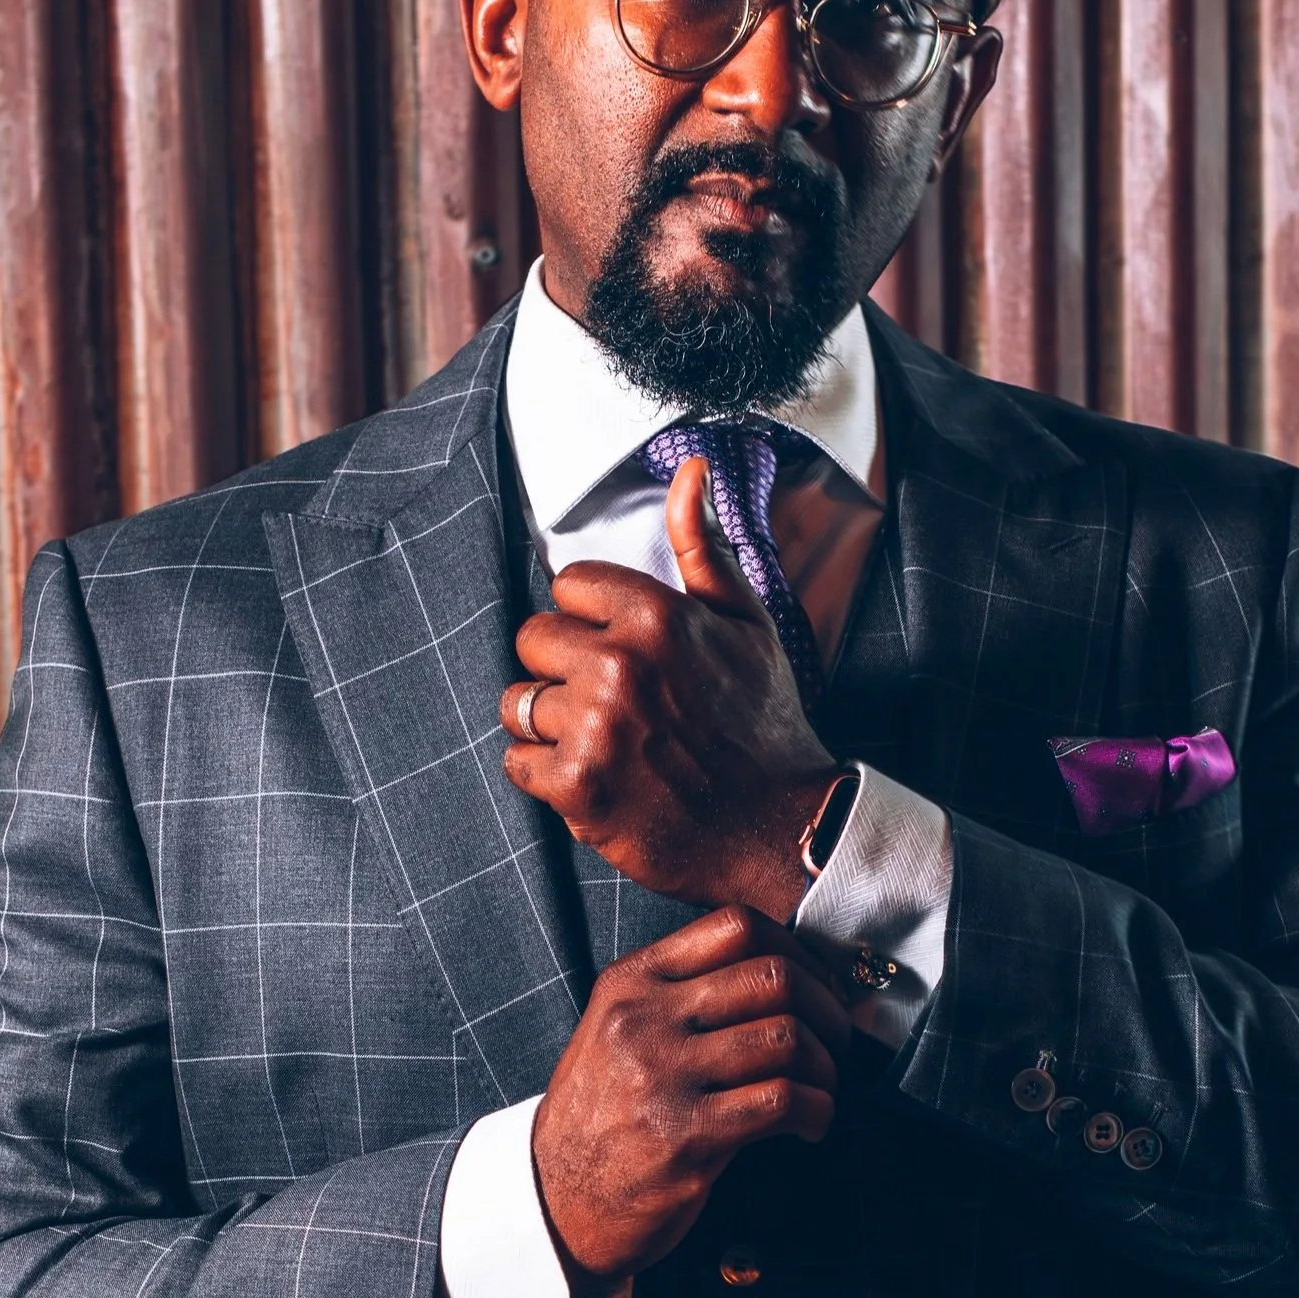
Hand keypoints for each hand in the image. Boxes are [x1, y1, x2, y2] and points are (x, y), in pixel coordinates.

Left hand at [500, 455, 840, 916]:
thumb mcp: (746, 625)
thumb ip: (703, 549)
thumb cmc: (763, 725)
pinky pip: (517, 763)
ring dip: (548, 726)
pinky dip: (547, 778)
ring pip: (517, 703)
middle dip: (562, 670)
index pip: (569, 586)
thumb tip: (690, 468)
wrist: (781, 829)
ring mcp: (596, 727)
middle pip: (532, 639)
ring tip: (601, 745)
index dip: (592, 621)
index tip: (623, 653)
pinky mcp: (577, 788)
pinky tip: (595, 782)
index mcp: (659, 616)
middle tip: (609, 704)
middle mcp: (622, 665)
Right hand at [530, 906, 851, 1294]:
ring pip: (785, 1037)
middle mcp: (644, 1021)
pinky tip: (811, 1124)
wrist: (555, 1199)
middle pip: (773, 977)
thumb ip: (683, 994)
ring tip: (822, 1087)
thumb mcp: (617, 1030)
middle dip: (827, 1009)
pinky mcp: (687, 1137)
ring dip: (826, 1066)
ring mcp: (663, 1078)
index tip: (819, 985)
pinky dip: (818, 1111)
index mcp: (631, 983)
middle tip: (836, 1041)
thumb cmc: (602, 1117)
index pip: (735, 927)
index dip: (799, 951)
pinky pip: (783, 1101)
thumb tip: (788, 976)